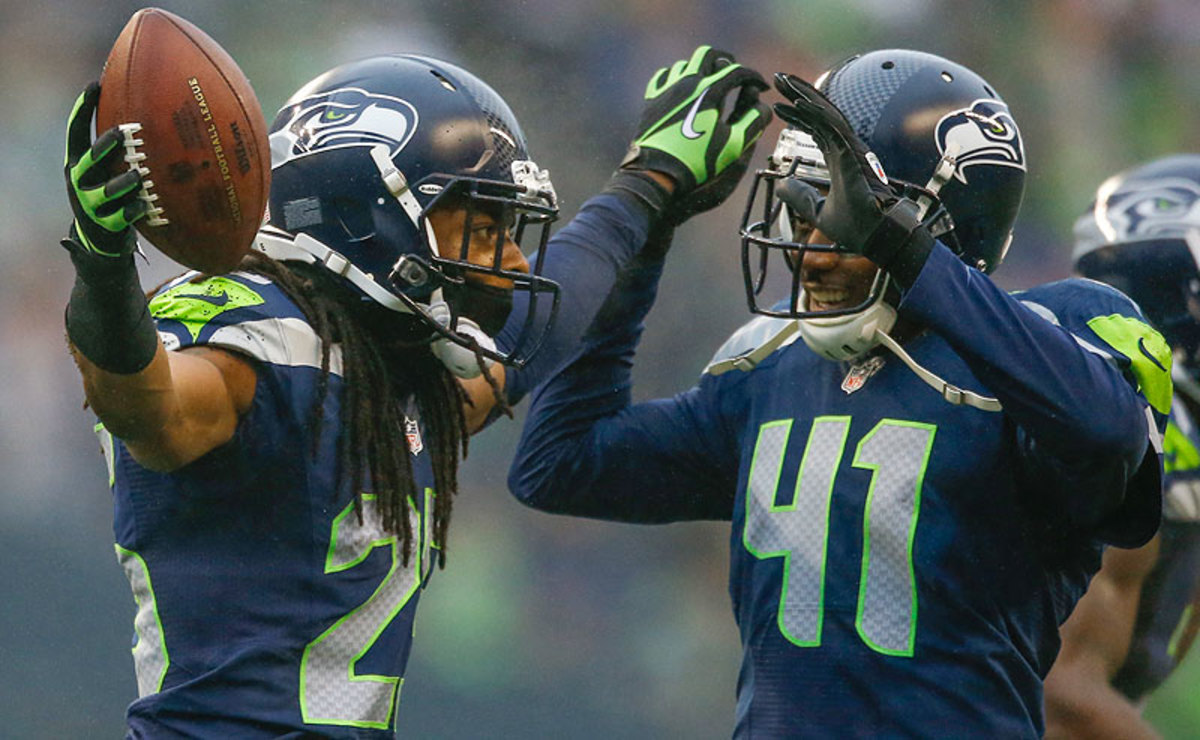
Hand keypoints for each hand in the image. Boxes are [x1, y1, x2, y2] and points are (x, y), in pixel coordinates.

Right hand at [63, 82, 147, 258]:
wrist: (100, 240)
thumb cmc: (111, 196)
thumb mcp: (108, 171)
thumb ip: (121, 151)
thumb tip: (154, 114)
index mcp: (79, 163)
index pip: (76, 132)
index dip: (83, 109)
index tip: (94, 85)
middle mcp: (80, 181)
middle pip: (89, 159)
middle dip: (104, 146)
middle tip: (122, 133)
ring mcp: (91, 204)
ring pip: (106, 191)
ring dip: (122, 182)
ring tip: (138, 176)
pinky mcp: (105, 225)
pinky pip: (121, 217)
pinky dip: (133, 210)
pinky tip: (145, 205)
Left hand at [622, 45, 770, 224]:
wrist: (657, 172)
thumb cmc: (697, 161)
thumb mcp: (734, 145)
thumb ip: (753, 122)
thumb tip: (763, 107)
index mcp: (710, 91)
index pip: (738, 72)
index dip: (754, 78)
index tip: (760, 87)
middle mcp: (688, 82)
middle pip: (708, 54)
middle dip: (725, 61)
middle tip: (733, 75)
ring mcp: (667, 88)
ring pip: (685, 64)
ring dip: (701, 69)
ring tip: (709, 84)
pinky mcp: (652, 98)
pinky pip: (664, 76)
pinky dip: (677, 77)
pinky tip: (682, 89)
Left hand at [772, 72, 931, 284]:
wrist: (877, 236)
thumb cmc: (857, 226)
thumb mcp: (818, 211)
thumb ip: (799, 197)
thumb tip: (780, 185)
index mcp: (838, 157)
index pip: (815, 128)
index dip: (797, 115)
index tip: (777, 106)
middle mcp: (845, 147)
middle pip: (818, 113)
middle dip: (797, 94)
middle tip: (776, 79)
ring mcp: (850, 148)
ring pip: (824, 113)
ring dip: (802, 94)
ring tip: (781, 80)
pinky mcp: (852, 154)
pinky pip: (832, 127)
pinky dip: (815, 113)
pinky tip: (797, 102)